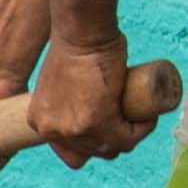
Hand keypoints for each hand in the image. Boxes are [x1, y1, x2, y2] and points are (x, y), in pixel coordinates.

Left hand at [31, 31, 161, 167]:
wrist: (81, 34)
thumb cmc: (73, 48)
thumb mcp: (59, 83)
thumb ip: (64, 99)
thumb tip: (84, 106)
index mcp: (40, 122)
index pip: (70, 150)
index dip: (92, 141)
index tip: (107, 124)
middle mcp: (53, 132)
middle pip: (92, 152)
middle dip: (113, 140)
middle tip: (127, 118)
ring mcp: (75, 132)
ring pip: (112, 148)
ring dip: (130, 135)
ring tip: (139, 114)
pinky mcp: (100, 125)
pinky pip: (129, 137)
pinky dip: (142, 128)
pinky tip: (148, 115)